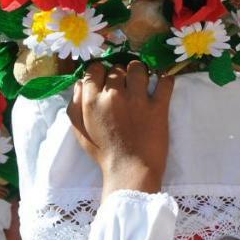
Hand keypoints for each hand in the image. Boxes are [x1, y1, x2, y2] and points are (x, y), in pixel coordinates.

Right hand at [68, 62, 173, 197]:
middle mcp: (114, 95)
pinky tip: (163, 83)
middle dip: (120, 74)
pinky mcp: (159, 106)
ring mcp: (138, 99)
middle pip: (116, 68)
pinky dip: (165, 79)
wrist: (130, 171)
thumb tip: (79, 83)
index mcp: (92, 101)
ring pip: (138, 68)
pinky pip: (165, 81)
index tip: (106, 80)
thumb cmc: (104, 153)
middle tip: (125, 86)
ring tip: (143, 81)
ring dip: (140, 72)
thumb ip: (74, 105)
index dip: (100, 72)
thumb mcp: (79, 131)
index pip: (94, 69)